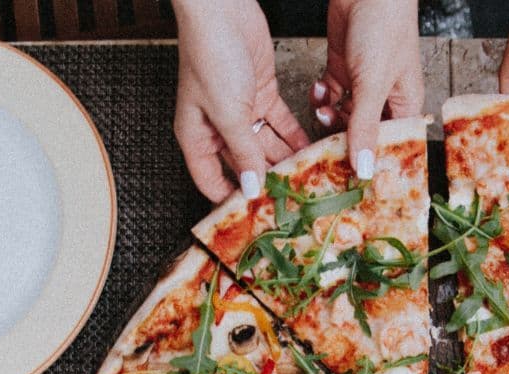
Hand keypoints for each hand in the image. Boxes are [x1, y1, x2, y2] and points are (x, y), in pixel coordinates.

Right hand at [173, 0, 310, 200]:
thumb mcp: (227, 113)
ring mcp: (241, 110)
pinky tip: (311, 152)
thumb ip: (242, 153)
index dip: (230, 199)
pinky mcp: (261, 93)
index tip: (254, 217)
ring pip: (266, 146)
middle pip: (243, 165)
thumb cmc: (211, 54)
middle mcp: (218, 127)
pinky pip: (280, 124)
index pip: (210, 181)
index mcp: (197, 136)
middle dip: (266, 182)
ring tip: (308, 180)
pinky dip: (294, 137)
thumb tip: (251, 188)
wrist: (222, 9)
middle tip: (292, 202)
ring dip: (286, 161)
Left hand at [311, 0, 422, 177]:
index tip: (352, 178)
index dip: (372, 162)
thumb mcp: (374, 84)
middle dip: (343, 142)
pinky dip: (320, 96)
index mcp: (404, 105)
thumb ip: (365, 127)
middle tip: (324, 153)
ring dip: (327, 119)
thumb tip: (363, 170)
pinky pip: (328, 96)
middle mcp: (383, 98)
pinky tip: (318, 90)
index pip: (389, 145)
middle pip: (362, 134)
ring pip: (341, 117)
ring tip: (321, 112)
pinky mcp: (340, 69)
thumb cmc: (384, 29)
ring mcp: (360, 84)